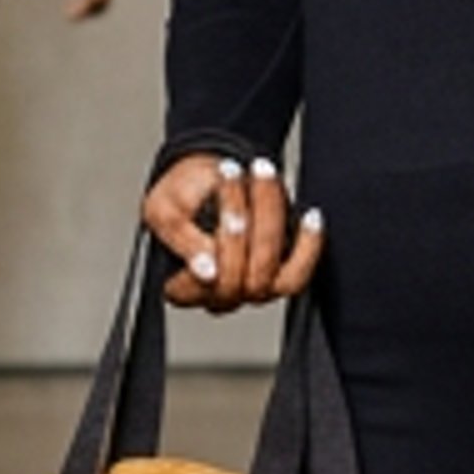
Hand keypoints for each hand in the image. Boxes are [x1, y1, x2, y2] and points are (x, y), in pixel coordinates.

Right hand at [143, 152, 325, 312]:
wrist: (204, 178)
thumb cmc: (180, 197)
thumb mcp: (164, 211)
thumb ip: (183, 242)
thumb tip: (206, 272)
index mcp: (182, 288)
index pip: (208, 284)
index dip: (221, 247)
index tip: (224, 207)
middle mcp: (220, 296)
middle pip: (243, 280)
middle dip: (243, 222)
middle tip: (234, 177)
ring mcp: (252, 288)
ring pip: (272, 275)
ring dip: (271, 221)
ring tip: (262, 177)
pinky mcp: (279, 274)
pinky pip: (299, 273)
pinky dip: (309, 245)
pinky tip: (309, 217)